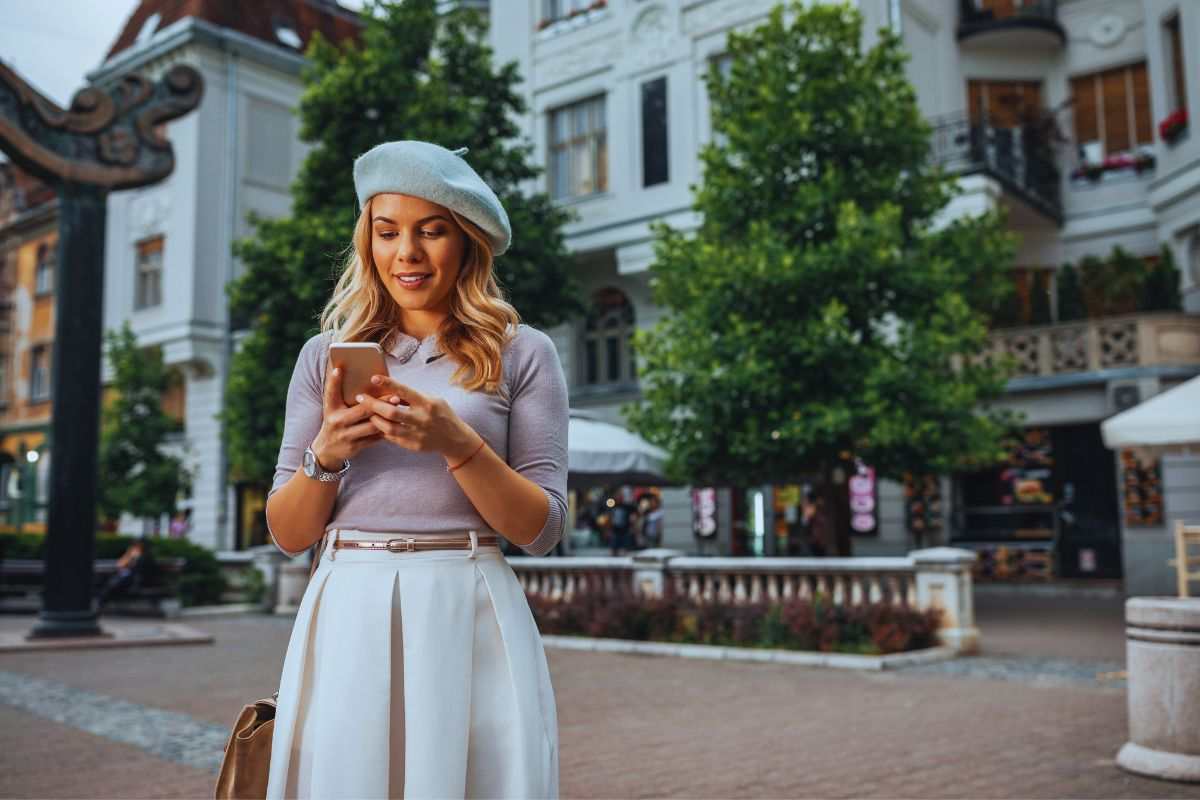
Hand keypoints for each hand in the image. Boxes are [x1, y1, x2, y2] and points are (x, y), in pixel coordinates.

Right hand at [311, 364, 385, 466]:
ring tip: (398, 410)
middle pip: (362, 410)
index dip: (334, 381)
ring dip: (386, 418)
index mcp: (331, 410)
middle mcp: (337, 422)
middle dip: (380, 403)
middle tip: (395, 396)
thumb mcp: (332, 409)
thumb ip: (338, 394)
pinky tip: (395, 424)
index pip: (330, 393)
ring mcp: (346, 435)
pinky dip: (385, 430)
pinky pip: (374, 438)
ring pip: (371, 425)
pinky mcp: (355, 446)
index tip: (339, 369)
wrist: (326, 450)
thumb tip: (342, 370)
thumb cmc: (334, 422)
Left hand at [355, 373, 481, 461]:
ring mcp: (417, 434)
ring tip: (368, 413)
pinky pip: (392, 438)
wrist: (454, 439)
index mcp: (428, 404)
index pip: (405, 392)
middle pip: (392, 412)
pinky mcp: (413, 446)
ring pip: (389, 428)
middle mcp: (422, 419)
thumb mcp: (433, 400)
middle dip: (373, 404)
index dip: (388, 384)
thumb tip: (391, 389)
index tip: (373, 378)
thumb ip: (413, 397)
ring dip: (375, 419)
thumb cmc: (441, 414)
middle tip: (360, 398)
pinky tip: (377, 425)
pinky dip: (383, 430)